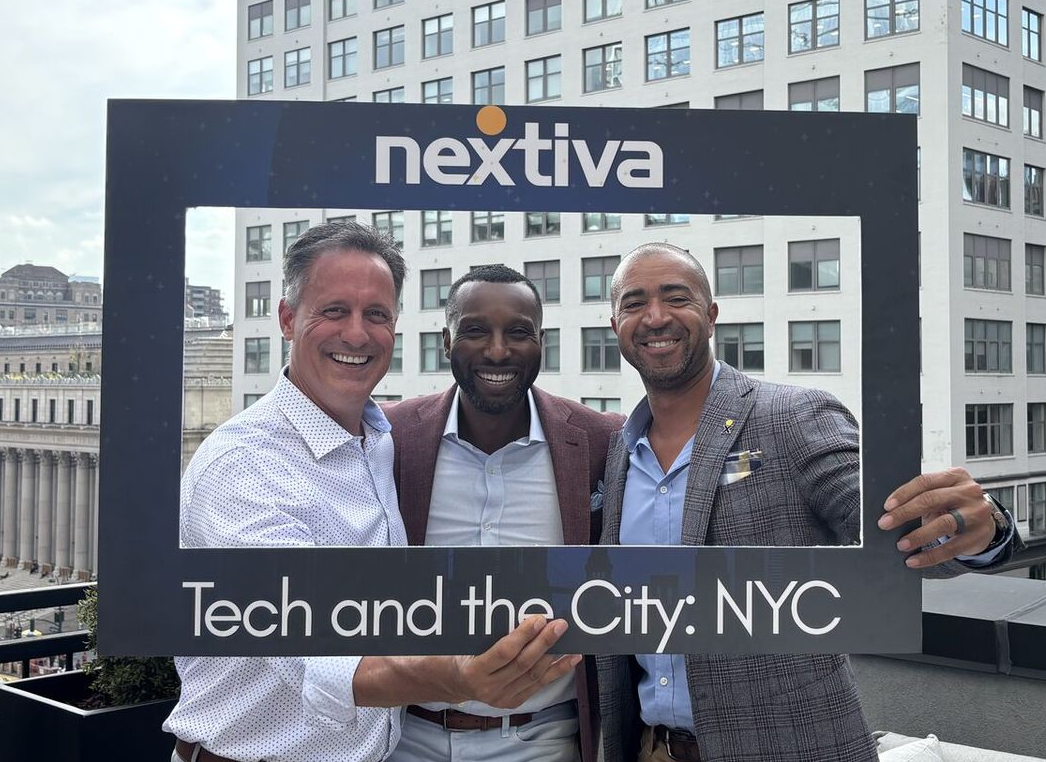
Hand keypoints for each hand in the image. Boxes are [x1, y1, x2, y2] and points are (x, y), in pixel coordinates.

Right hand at [448, 615, 580, 707]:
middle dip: (544, 642)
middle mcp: (489, 688)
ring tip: (568, 641)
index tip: (537, 620)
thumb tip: (523, 617)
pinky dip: (556, 671)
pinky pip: (539, 685)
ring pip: (534, 676)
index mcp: (475, 670)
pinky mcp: (513, 702)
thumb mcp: (470, 642)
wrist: (456, 681)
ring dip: (554, 656)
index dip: (523, 635)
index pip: (504, 652)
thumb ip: (492, 633)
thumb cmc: (463, 655)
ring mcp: (502, 698)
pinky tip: (569, 660)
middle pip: (523, 664)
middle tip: (558, 625)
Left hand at [879, 467, 995, 567]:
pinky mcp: (979, 535)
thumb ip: (923, 496)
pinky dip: (930, 556)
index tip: (887, 506)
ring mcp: (976, 513)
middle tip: (885, 524)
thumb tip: (891, 512)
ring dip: (918, 536)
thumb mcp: (942, 493)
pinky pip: (951, 548)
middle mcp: (968, 492)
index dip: (903, 493)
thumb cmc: (956, 504)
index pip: (925, 482)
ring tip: (901, 544)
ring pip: (943, 524)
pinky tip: (915, 560)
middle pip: (931, 500)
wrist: (985, 521)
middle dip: (904, 513)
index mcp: (955, 476)